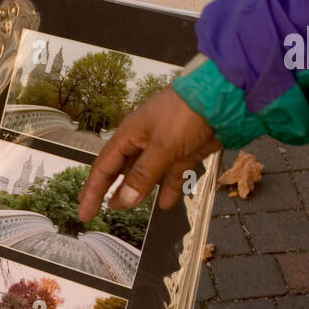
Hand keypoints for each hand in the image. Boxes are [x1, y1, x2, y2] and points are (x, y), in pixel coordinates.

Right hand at [78, 87, 221, 219]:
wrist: (223, 96)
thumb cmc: (186, 112)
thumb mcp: (162, 146)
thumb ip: (144, 175)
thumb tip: (125, 199)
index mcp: (130, 135)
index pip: (104, 167)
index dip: (93, 191)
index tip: (85, 211)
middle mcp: (144, 141)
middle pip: (121, 170)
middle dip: (109, 190)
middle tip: (97, 208)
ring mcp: (165, 146)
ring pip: (145, 174)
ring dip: (136, 191)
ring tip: (126, 206)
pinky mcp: (185, 151)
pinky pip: (173, 174)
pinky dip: (169, 189)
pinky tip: (167, 204)